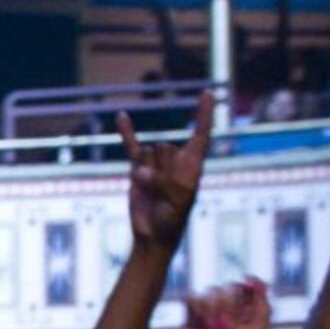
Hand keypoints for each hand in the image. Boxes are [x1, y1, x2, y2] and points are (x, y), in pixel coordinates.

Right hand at [116, 91, 211, 253]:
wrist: (152, 235)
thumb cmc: (172, 220)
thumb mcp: (178, 201)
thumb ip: (163, 182)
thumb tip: (141, 171)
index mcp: (193, 165)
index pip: (200, 133)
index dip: (204, 114)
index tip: (208, 93)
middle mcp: (175, 160)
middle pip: (166, 147)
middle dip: (162, 169)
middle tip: (164, 193)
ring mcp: (156, 163)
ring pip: (148, 153)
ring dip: (147, 173)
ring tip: (152, 193)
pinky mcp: (137, 169)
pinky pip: (131, 146)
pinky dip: (127, 132)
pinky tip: (121, 116)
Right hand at [178, 277, 272, 328]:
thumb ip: (264, 309)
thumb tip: (257, 283)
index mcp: (247, 312)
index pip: (249, 288)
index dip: (250, 287)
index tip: (248, 288)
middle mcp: (228, 309)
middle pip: (230, 287)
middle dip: (231, 306)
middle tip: (230, 327)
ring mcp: (209, 311)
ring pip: (212, 292)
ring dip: (214, 311)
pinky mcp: (191, 315)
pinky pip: (194, 298)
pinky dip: (198, 310)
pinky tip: (201, 324)